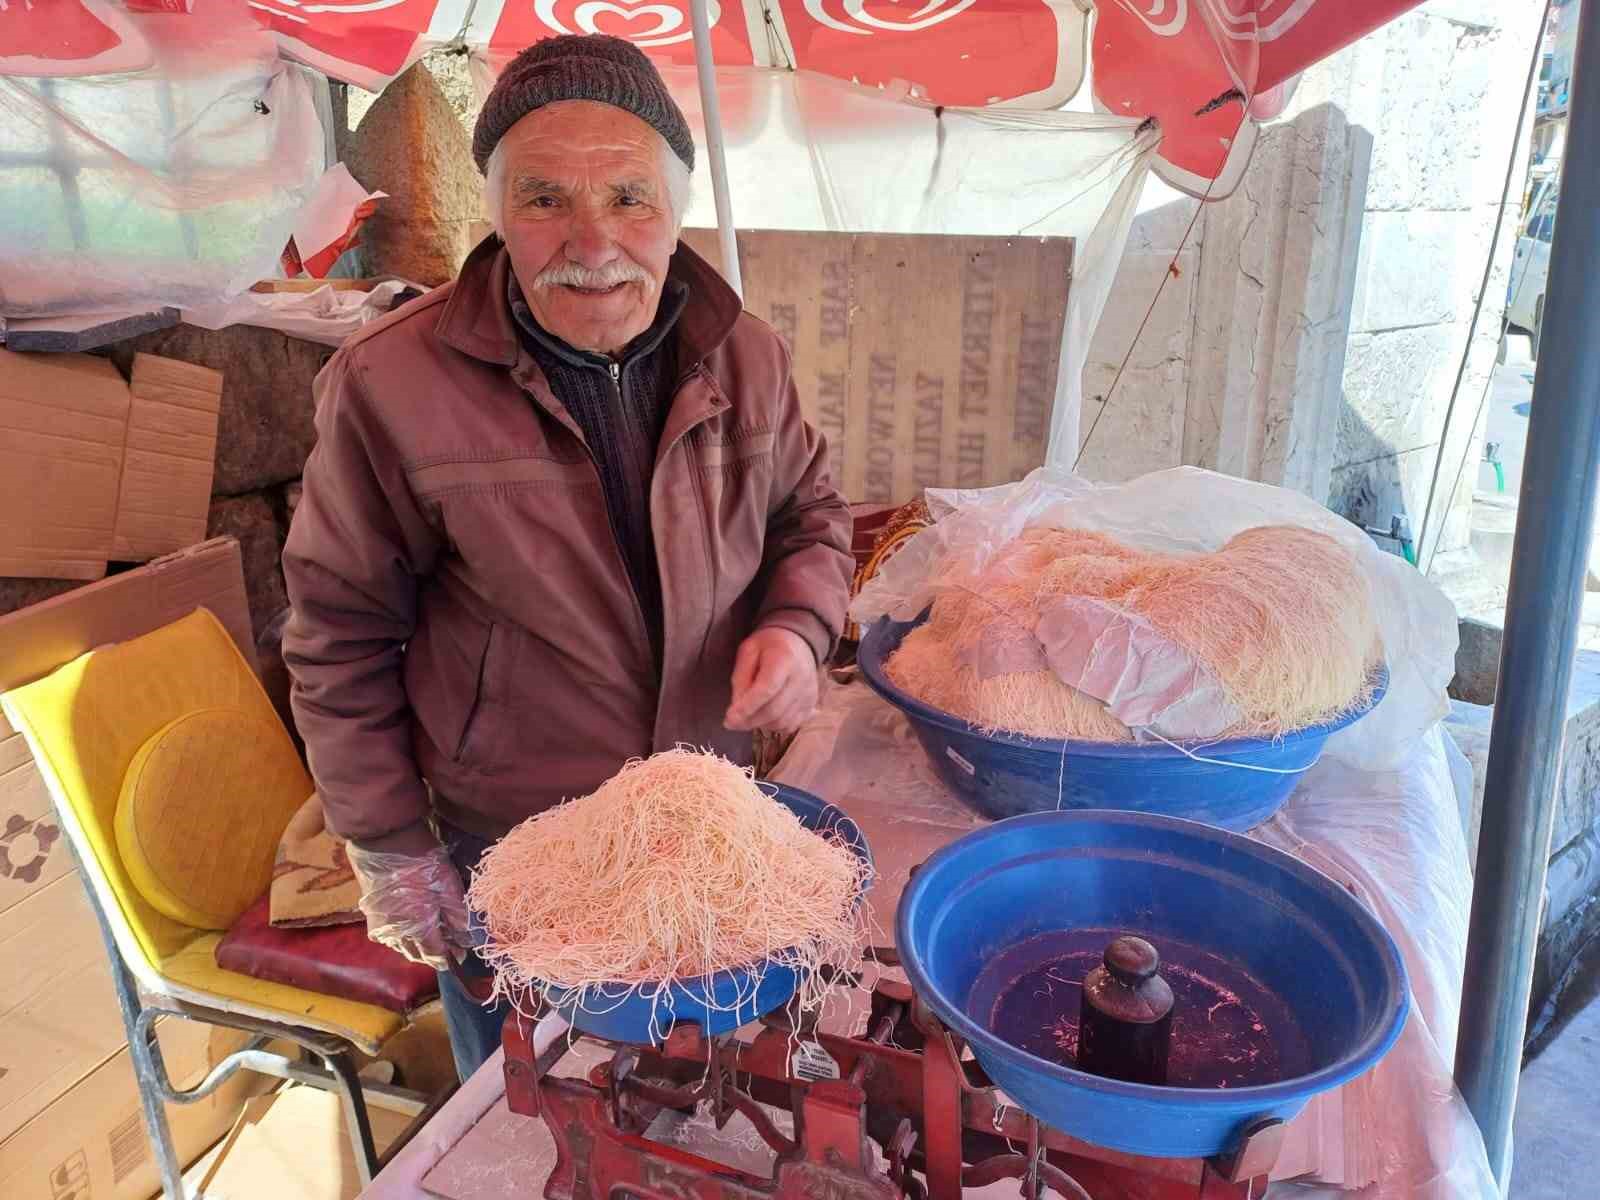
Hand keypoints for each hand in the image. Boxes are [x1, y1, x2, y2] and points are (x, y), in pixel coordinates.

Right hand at [346, 843, 473, 970]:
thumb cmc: (422, 861)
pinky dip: (402, 937)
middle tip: (451, 946)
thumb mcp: (448, 885)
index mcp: (418, 928)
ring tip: (433, 937)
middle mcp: (396, 933)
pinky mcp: (371, 916)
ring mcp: (380, 926)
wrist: (384, 841)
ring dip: (418, 947)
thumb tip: (467, 939)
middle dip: (434, 954)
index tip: (461, 954)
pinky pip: (389, 937)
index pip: (435, 955)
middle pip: (418, 954)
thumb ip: (458, 916)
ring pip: (402, 947)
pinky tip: (411, 928)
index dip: (450, 957)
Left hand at [725, 627, 818, 732]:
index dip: (747, 707)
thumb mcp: (748, 651)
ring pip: (782, 722)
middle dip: (749, 721)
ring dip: (760, 724)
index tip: (729, 719)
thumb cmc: (769, 646)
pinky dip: (774, 726)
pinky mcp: (812, 704)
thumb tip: (737, 707)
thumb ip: (741, 678)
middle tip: (732, 723)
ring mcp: (809, 693)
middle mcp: (802, 678)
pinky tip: (764, 717)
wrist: (798, 642)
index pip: (766, 689)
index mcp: (785, 659)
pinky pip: (791, 725)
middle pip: (774, 710)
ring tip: (747, 716)